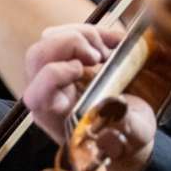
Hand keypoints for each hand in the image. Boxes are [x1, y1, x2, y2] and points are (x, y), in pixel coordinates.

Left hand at [22, 23, 153, 170]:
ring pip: (49, 39)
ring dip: (82, 35)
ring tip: (108, 50)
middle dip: (70, 44)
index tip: (84, 69)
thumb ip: (124, 131)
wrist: (128, 131)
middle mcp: (49, 93)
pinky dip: (91, 31)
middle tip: (100, 55)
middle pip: (38, 56)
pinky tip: (113, 41)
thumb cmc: (126, 139)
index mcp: (57, 117)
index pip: (37, 93)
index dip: (56, 74)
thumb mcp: (133, 138)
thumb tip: (112, 119)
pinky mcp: (66, 59)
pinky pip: (66, 32)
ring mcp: (54, 73)